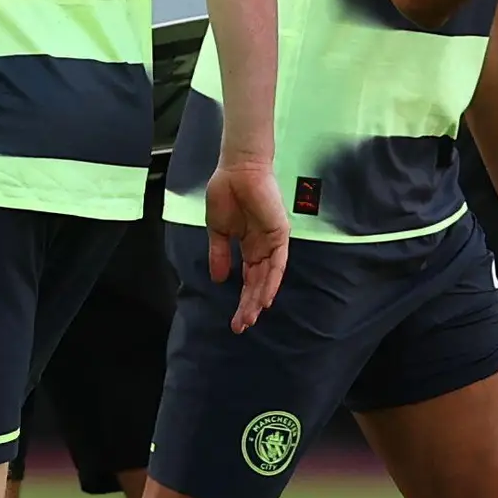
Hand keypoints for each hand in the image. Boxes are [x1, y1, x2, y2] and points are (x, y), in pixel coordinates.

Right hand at [200, 157, 287, 331]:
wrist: (235, 170)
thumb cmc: (226, 194)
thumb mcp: (218, 231)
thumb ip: (220, 255)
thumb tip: (218, 279)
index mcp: (249, 247)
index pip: (247, 280)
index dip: (242, 300)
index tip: (234, 321)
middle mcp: (263, 248)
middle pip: (258, 284)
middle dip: (249, 306)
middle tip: (241, 326)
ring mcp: (273, 242)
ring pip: (268, 278)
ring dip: (260, 298)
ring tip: (250, 317)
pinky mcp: (280, 234)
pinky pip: (278, 262)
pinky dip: (272, 281)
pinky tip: (266, 297)